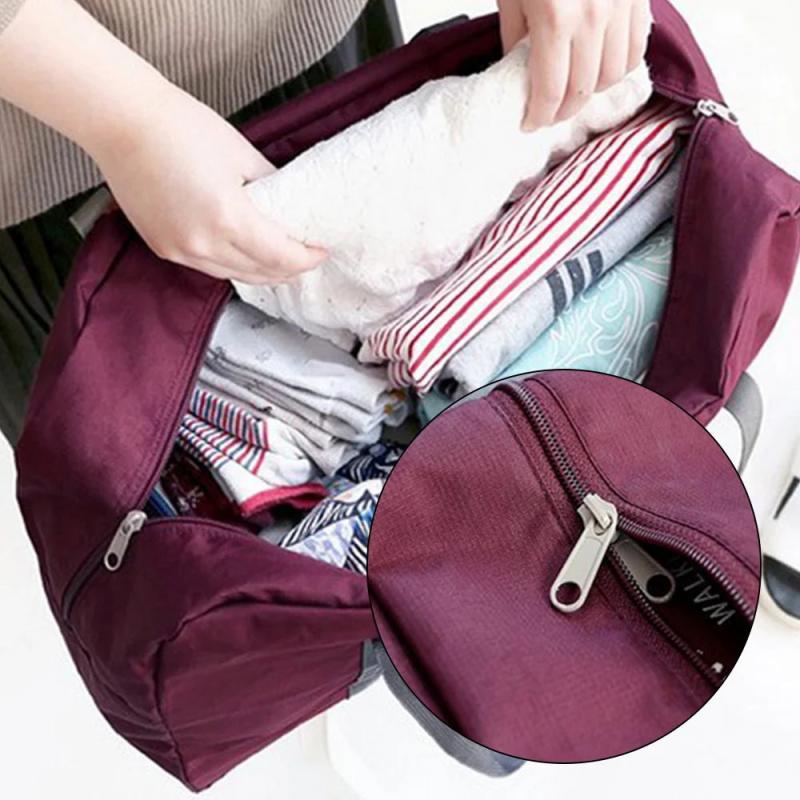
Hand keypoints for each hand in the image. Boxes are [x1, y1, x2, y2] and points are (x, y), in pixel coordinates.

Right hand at [92, 86, 326, 283]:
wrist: (121, 122)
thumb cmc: (181, 127)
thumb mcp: (243, 155)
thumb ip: (272, 187)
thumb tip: (289, 206)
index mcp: (229, 219)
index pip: (280, 256)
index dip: (306, 259)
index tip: (321, 252)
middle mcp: (203, 243)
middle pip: (259, 273)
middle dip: (288, 271)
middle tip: (306, 261)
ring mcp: (180, 250)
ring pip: (233, 275)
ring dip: (260, 274)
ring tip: (280, 267)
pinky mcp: (163, 248)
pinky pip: (207, 268)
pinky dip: (231, 266)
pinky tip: (244, 259)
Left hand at [498, 0, 650, 129]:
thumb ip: (514, 34)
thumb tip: (519, 68)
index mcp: (555, 18)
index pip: (551, 91)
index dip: (539, 116)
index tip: (530, 123)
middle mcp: (592, 16)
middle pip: (582, 90)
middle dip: (562, 111)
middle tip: (549, 113)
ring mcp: (620, 6)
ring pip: (612, 75)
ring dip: (591, 92)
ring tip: (574, 91)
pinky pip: (635, 49)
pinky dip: (618, 67)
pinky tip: (599, 67)